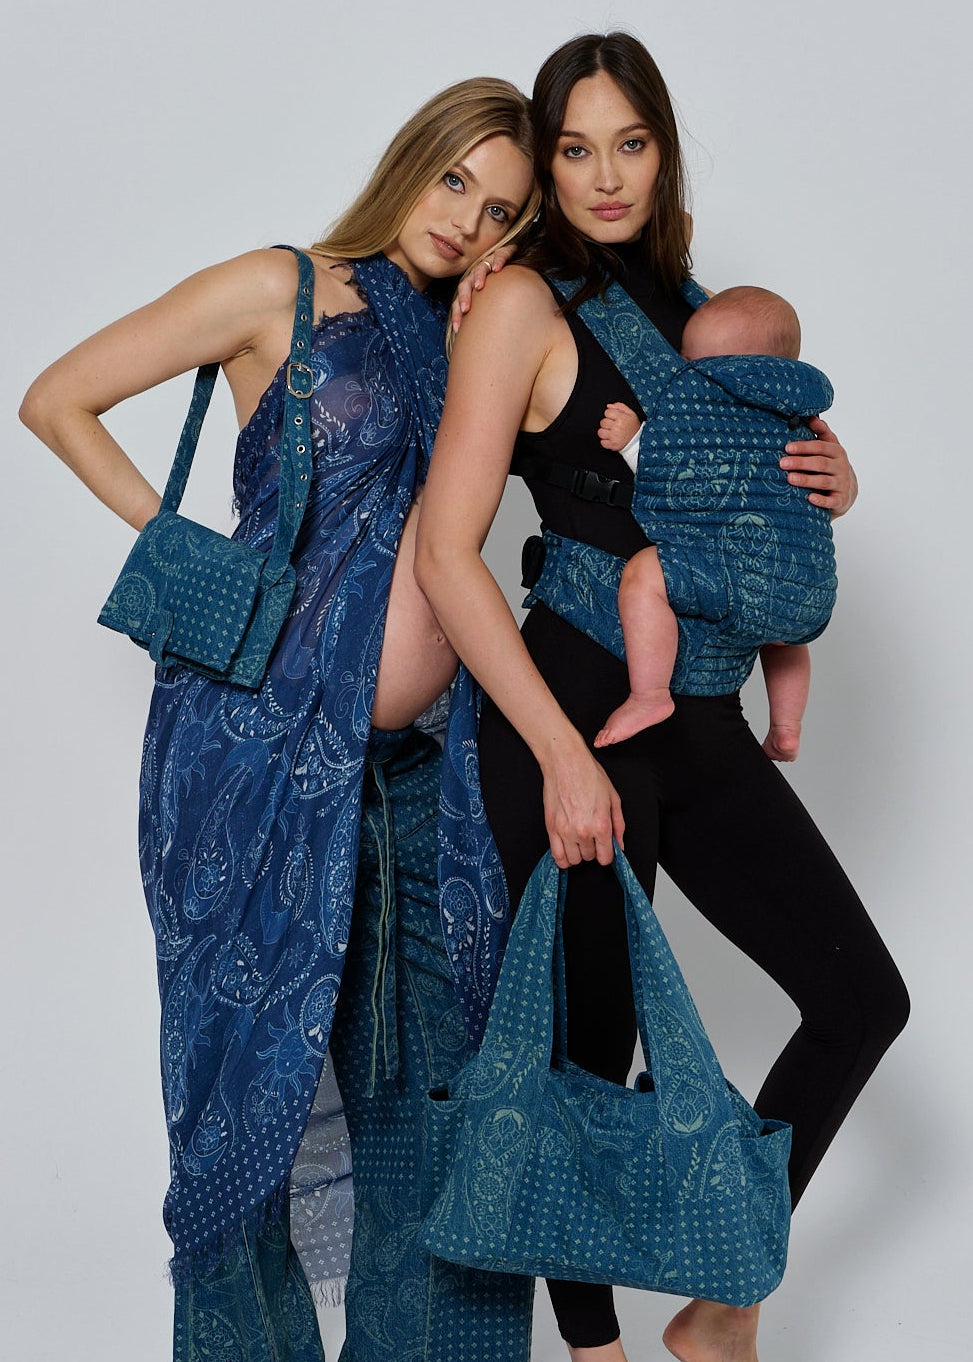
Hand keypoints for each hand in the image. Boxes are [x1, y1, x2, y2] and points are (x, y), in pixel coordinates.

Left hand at [450, 243, 518, 332]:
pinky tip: (498, 269)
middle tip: (466, 309)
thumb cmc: (508, 298)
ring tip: (479, 287)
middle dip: (464, 297)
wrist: (521, 273)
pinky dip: (498, 260)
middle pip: (466, 284)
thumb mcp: (495, 311)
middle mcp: (478, 276)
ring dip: (478, 277)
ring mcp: (490, 264)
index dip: (457, 313)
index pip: (460, 301)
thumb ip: (488, 323)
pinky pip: (500, 254)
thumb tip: (481, 348)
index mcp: (472, 289)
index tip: (457, 329)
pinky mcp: (505, 253)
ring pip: (480, 268)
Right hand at [541, 744, 625, 868]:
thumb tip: (619, 844)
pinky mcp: (551, 828)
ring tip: (579, 839)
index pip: (605, 858)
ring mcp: (565, 831)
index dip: (606, 854)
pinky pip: (557, 856)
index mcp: (601, 824)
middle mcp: (583, 831)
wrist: (566, 761)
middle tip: (591, 834)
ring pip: (573, 859)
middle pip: (589, 857)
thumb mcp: (613, 798)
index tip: (604, 848)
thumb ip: (618, 824)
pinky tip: (567, 849)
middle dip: (592, 849)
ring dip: (578, 853)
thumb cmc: (589, 774)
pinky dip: (563, 858)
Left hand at [780, 417, 857, 517]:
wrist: (847, 491)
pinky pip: (831, 501)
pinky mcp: (841, 500)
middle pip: (820, 463)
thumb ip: (822, 432)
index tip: (787, 447)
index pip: (821, 447)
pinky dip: (821, 500)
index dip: (804, 446)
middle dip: (801, 462)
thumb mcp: (829, 448)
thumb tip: (811, 416)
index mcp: (837, 451)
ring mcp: (842, 483)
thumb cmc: (832, 466)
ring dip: (807, 480)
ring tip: (790, 478)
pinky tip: (810, 498)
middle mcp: (841, 466)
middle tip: (782, 463)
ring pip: (824, 481)